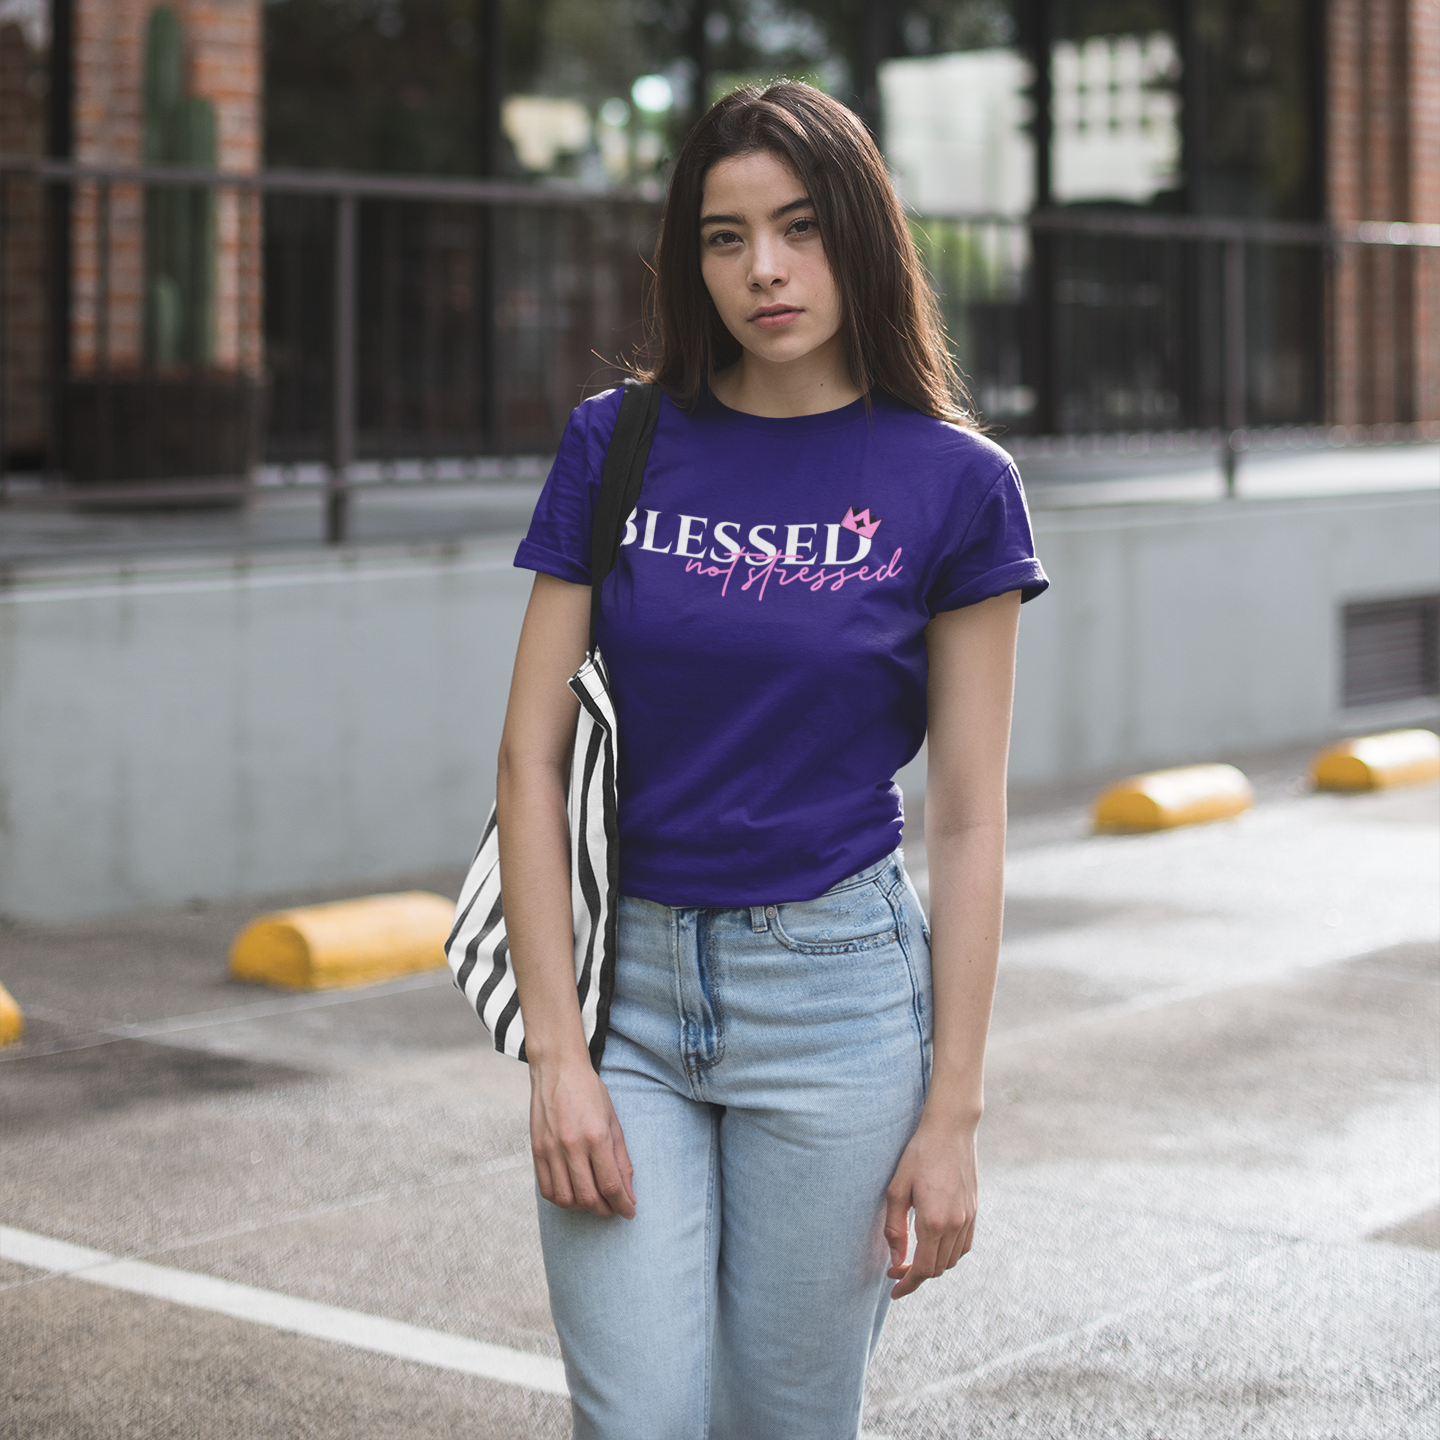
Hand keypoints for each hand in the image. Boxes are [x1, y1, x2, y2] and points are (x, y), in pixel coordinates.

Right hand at [528, 1054, 635, 1218]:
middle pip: (588, 1197)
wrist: (558, 1069)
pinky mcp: (536, 1150)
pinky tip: (572, 1193)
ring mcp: (551, 1149)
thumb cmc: (589, 1092)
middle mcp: (572, 1145)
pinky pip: (546, 1189)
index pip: (611, 1185)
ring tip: (594, 1201)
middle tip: (614, 1208)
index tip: (629, 1213)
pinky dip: (561, 1198)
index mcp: (596, 1136)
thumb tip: (629, 1193)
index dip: (622, 1205)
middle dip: (605, 1210)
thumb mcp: (613, 1121)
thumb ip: (621, 1159)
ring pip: (566, 1198)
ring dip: (583, 1207)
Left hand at [883, 1112, 977, 1298]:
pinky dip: (949, 1254)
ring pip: (951, 1260)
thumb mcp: (897, 1189)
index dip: (907, 1284)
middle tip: (896, 1270)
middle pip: (937, 1269)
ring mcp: (968, 1219)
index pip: (922, 1269)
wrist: (951, 1130)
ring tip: (913, 1259)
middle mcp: (955, 1225)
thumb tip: (895, 1260)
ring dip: (933, 1266)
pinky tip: (935, 1246)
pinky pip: (964, 1246)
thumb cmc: (919, 1155)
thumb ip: (895, 1228)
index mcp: (933, 1221)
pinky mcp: (974, 1211)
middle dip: (916, 1276)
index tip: (893, 1289)